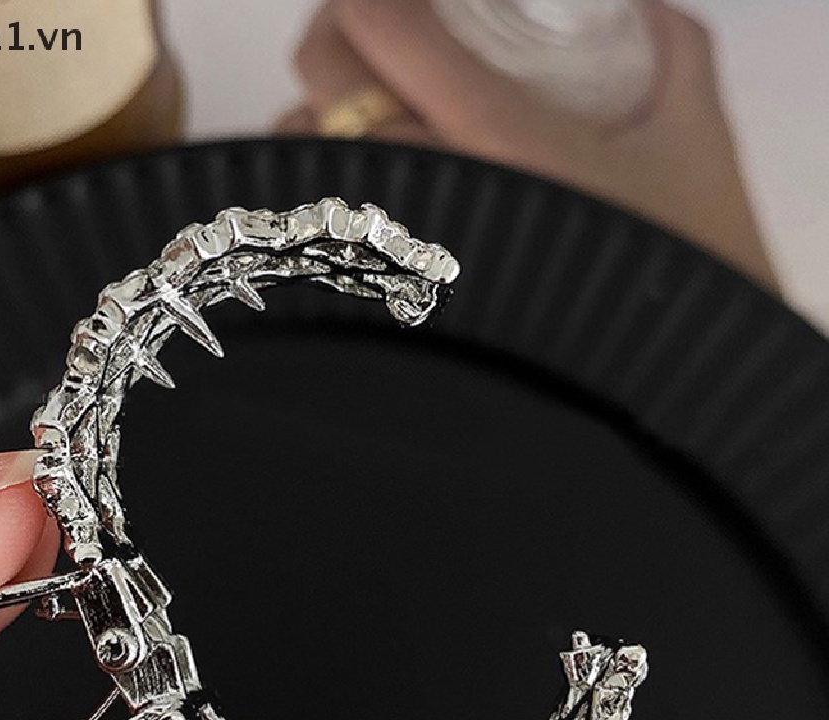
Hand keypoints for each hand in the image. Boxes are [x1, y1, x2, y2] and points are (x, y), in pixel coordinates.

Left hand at [280, 0, 776, 290]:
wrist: (645, 410)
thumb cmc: (670, 294)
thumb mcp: (696, 151)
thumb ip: (669, 54)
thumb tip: (632, 11)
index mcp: (497, 136)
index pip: (382, 17)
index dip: (374, 0)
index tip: (390, 7)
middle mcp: (423, 192)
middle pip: (328, 69)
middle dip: (342, 42)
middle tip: (377, 50)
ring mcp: (378, 255)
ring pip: (297, 149)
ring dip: (319, 124)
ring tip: (366, 138)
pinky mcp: (359, 307)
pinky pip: (291, 230)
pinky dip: (307, 200)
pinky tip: (348, 207)